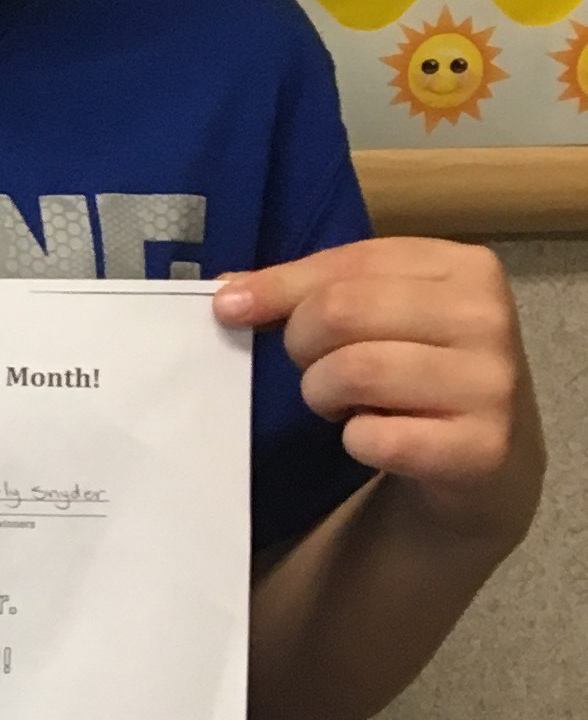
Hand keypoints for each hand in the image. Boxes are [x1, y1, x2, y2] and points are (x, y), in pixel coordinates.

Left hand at [217, 237, 542, 551]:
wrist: (488, 457)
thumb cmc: (419, 370)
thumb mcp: (380, 315)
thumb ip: (309, 293)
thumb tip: (228, 293)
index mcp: (465, 266)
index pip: (350, 262)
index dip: (280, 286)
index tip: (232, 308)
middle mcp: (487, 317)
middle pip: (342, 312)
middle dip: (304, 345)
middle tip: (316, 367)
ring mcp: (491, 384)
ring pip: (353, 372)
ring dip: (323, 394)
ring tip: (345, 402)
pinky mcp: (480, 447)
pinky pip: (374, 437)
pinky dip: (355, 441)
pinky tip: (378, 437)